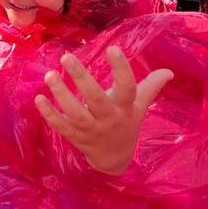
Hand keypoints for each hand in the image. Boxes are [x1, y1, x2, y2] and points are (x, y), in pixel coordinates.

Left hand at [35, 47, 172, 174]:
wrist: (115, 160)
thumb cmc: (126, 125)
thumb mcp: (139, 107)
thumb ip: (150, 87)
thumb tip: (169, 71)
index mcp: (125, 108)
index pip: (128, 88)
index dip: (122, 69)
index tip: (113, 48)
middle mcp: (108, 119)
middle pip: (96, 99)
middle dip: (82, 78)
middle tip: (66, 57)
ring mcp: (91, 130)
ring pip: (76, 114)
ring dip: (61, 95)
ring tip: (50, 75)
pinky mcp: (75, 137)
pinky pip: (61, 127)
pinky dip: (49, 114)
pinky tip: (38, 98)